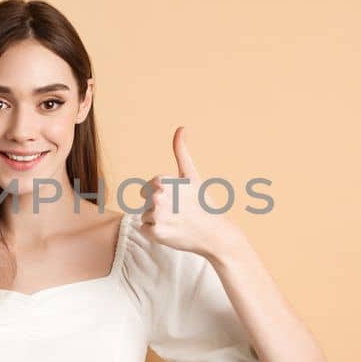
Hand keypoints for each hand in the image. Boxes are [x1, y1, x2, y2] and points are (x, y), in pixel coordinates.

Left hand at [137, 126, 244, 259]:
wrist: (215, 233)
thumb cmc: (203, 203)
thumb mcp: (191, 175)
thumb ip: (181, 152)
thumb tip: (181, 128)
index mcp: (163, 181)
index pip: (147, 188)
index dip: (162, 194)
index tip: (178, 199)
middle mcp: (158, 197)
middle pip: (146, 202)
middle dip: (159, 207)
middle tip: (179, 212)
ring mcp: (157, 216)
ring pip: (145, 216)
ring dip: (158, 221)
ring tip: (178, 222)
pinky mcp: (157, 233)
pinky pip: (146, 230)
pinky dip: (157, 233)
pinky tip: (173, 232)